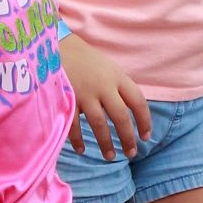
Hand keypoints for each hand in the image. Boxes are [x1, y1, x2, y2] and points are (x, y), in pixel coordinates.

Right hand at [61, 31, 151, 159]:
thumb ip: (118, 88)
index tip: (145, 137)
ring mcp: (84, 93)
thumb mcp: (107, 68)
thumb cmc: (85, 60)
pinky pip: (74, 123)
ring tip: (110, 157)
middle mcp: (103, 86)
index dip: (144, 121)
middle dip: (127, 138)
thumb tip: (128, 113)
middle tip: (131, 153)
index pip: (138, 101)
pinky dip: (78, 139)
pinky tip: (81, 150)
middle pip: (121, 117)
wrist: (57, 45)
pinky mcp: (67, 98)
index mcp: (117, 77)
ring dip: (106, 143)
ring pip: (99, 124)